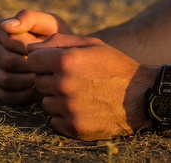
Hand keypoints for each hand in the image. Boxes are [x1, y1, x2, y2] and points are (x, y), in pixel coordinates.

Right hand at [0, 10, 71, 104]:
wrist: (67, 61)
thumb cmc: (58, 38)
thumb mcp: (49, 23)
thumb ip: (28, 18)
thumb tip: (7, 25)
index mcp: (4, 31)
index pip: (8, 39)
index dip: (28, 46)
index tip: (43, 48)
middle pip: (6, 60)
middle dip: (29, 64)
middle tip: (46, 66)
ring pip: (3, 79)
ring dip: (26, 80)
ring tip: (43, 77)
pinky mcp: (2, 89)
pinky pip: (5, 95)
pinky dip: (22, 94)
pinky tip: (37, 89)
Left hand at [27, 34, 151, 139]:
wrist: (140, 96)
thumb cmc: (114, 65)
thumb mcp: (91, 44)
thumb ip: (58, 41)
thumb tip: (30, 49)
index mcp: (66, 61)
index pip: (32, 60)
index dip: (44, 61)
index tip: (57, 63)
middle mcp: (64, 85)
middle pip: (38, 82)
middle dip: (51, 79)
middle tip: (74, 78)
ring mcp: (68, 108)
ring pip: (46, 103)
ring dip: (57, 98)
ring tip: (80, 93)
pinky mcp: (74, 127)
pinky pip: (55, 120)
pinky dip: (65, 115)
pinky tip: (83, 107)